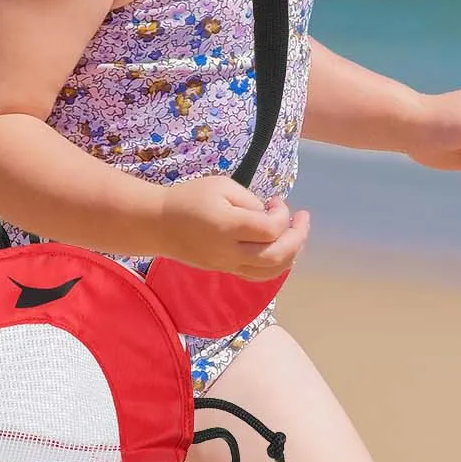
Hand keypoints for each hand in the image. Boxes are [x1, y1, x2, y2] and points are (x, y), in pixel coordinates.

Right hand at [157, 175, 310, 278]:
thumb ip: (250, 201)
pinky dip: (277, 264)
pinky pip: (259, 275)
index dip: (283, 215)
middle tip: (301, 218)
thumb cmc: (189, 198)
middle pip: (277, 257)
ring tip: (296, 235)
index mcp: (227, 227)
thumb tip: (270, 216)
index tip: (275, 201)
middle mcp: (230, 252)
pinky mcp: (226, 270)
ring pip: (271, 272)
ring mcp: (228, 265)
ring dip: (292, 254)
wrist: (158, 225)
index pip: (271, 229)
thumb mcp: (221, 186)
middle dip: (298, 237)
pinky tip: (280, 248)